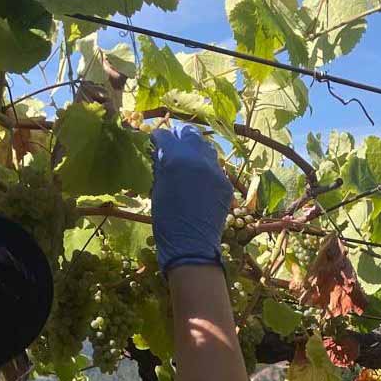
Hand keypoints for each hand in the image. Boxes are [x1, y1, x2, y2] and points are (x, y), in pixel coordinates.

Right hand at [150, 125, 232, 274]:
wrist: (191, 245)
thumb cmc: (166, 220)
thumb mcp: (157, 189)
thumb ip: (160, 166)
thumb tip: (160, 151)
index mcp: (177, 160)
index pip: (166, 136)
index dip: (158, 137)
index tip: (155, 139)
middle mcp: (199, 159)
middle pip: (190, 134)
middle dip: (179, 136)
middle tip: (172, 143)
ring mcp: (216, 171)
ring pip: (206, 148)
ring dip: (195, 148)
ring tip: (186, 157)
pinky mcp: (225, 183)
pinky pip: (215, 167)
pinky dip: (205, 167)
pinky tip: (198, 175)